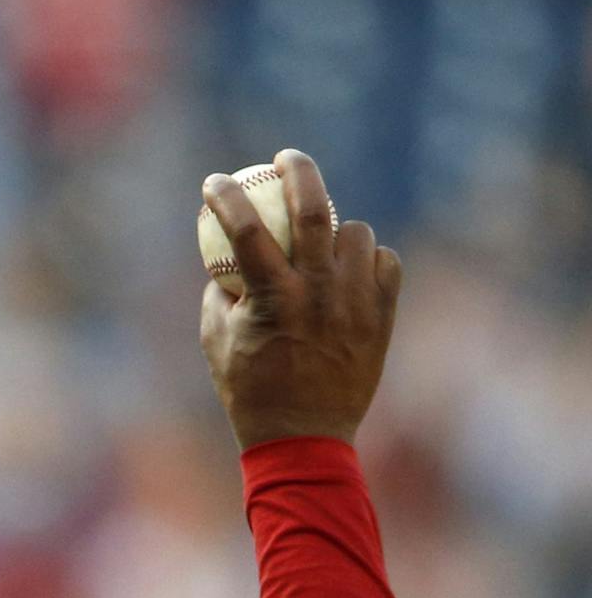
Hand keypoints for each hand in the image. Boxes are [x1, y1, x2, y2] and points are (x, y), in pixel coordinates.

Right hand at [199, 148, 401, 450]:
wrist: (304, 437)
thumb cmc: (250, 392)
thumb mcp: (216, 344)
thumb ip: (220, 295)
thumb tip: (224, 258)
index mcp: (272, 299)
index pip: (245, 231)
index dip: (226, 198)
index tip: (214, 182)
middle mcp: (318, 292)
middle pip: (314, 209)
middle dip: (297, 170)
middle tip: (284, 160)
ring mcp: (356, 301)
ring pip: (356, 233)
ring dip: (336, 229)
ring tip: (322, 243)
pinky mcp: (383, 314)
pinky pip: (383, 263)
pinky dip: (366, 260)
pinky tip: (350, 271)